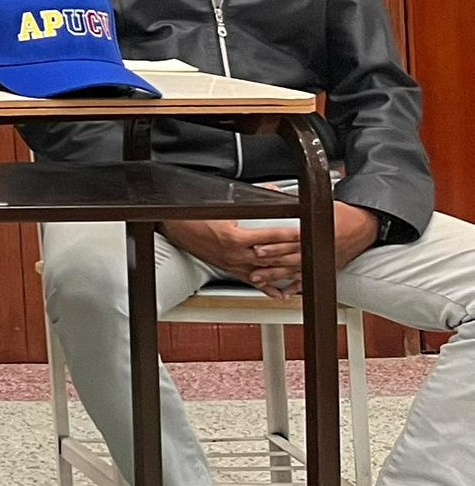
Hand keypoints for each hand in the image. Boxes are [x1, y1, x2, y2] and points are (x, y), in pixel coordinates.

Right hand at [162, 204, 382, 297]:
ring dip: (285, 272)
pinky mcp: (229, 269)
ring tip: (304, 272)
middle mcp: (235, 254)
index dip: (291, 234)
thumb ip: (249, 200)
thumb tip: (270, 193)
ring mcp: (233, 264)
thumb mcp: (221, 204)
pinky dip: (268, 287)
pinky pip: (252, 281)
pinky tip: (280, 292)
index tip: (307, 232)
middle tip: (312, 251)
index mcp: (234, 237)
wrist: (173, 227)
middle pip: (272, 256)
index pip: (271, 236)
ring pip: (265, 271)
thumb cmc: (193, 216)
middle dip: (294, 254)